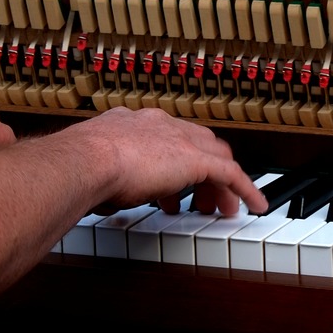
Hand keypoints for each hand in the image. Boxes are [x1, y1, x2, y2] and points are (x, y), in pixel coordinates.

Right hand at [74, 107, 267, 217]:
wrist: (86, 160)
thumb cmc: (79, 168)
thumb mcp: (92, 170)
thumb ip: (102, 179)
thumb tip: (98, 199)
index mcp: (132, 124)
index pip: (166, 137)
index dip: (174, 161)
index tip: (172, 184)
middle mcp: (159, 125)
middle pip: (197, 144)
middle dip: (202, 171)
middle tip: (201, 198)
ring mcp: (180, 139)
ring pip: (216, 158)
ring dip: (221, 184)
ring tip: (221, 208)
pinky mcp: (197, 159)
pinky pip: (232, 174)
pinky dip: (245, 189)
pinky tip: (254, 205)